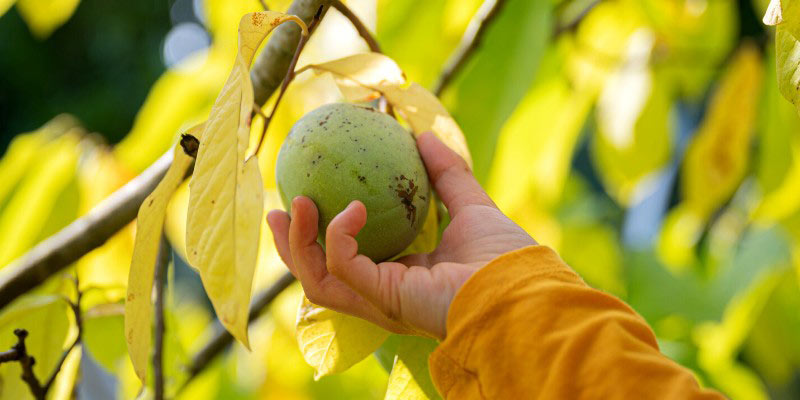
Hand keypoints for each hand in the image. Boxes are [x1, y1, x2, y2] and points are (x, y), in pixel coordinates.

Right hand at [267, 132, 535, 338]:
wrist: (522, 286)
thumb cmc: (505, 257)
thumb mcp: (470, 204)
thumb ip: (446, 173)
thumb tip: (422, 134)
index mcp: (400, 278)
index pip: (348, 264)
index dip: (321, 237)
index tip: (305, 200)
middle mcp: (383, 295)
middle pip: (319, 280)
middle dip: (291, 247)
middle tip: (277, 209)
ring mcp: (380, 302)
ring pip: (317, 282)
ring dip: (297, 243)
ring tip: (293, 204)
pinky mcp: (383, 299)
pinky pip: (342, 266)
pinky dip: (338, 235)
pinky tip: (350, 207)